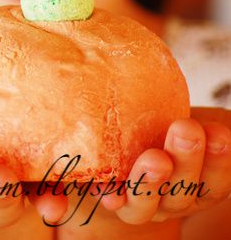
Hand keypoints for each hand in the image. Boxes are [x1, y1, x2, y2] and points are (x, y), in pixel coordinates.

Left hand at [100, 108, 230, 224]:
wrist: (127, 132)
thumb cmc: (171, 123)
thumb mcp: (208, 123)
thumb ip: (225, 129)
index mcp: (200, 185)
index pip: (214, 181)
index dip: (219, 161)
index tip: (218, 133)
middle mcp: (170, 199)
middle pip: (182, 191)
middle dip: (187, 160)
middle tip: (186, 129)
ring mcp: (138, 201)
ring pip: (144, 202)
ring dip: (150, 182)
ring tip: (154, 159)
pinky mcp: (106, 193)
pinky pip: (107, 201)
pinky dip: (108, 198)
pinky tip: (109, 194)